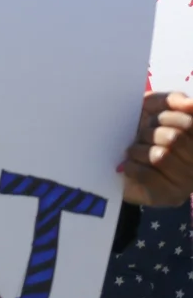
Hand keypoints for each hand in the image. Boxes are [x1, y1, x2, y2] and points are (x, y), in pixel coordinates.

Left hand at [122, 91, 192, 206]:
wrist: (112, 162)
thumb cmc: (138, 129)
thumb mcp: (152, 107)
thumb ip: (171, 100)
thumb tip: (191, 104)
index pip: (190, 123)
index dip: (167, 117)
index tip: (153, 119)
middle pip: (175, 139)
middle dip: (150, 133)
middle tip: (140, 136)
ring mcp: (187, 182)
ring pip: (160, 157)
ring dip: (138, 150)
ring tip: (134, 151)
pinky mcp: (169, 196)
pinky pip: (147, 176)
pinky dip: (132, 166)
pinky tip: (129, 165)